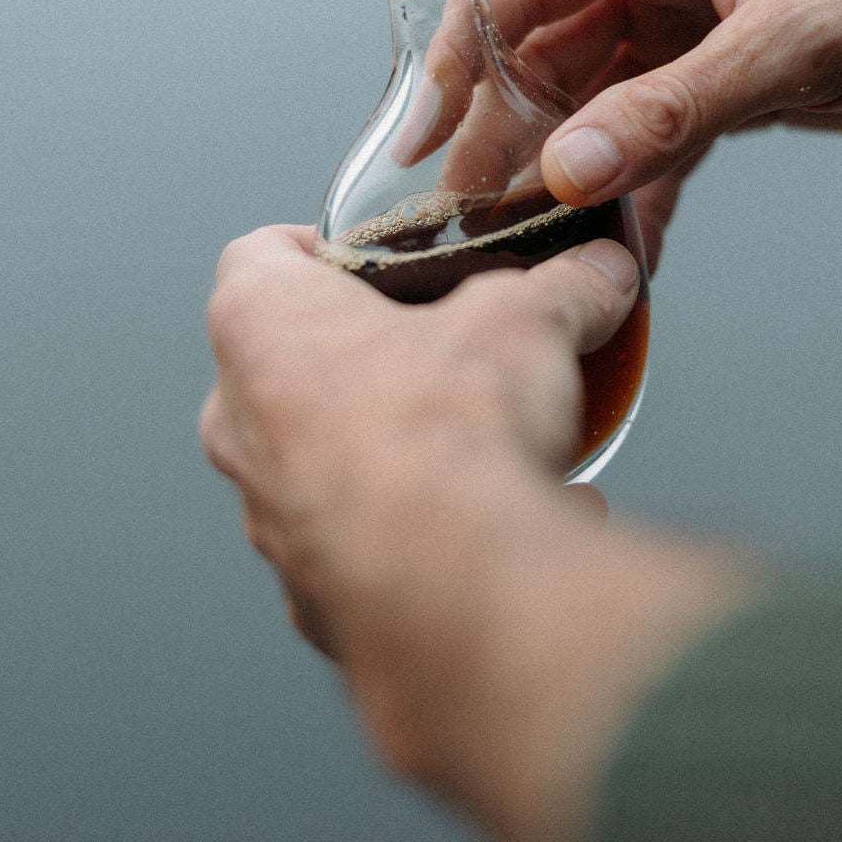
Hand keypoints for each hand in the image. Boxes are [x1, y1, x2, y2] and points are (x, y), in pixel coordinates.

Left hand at [200, 225, 760, 841]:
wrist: (457, 586)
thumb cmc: (449, 433)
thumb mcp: (527, 322)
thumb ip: (563, 288)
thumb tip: (599, 274)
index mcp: (264, 326)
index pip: (259, 254)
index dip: (317, 245)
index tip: (372, 256)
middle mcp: (242, 424)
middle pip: (294, 364)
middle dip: (372, 358)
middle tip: (442, 354)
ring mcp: (270, 518)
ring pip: (327, 464)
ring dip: (398, 453)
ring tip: (490, 454)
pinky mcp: (314, 595)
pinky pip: (370, 551)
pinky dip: (427, 539)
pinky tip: (504, 533)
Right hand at [481, 0, 841, 268]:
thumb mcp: (791, 43)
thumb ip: (676, 109)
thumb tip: (572, 166)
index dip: (465, 54)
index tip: (426, 127)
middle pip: (545, 48)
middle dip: (507, 129)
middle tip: (471, 205)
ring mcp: (680, 20)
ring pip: (588, 99)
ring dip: (566, 168)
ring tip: (535, 235)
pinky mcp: (706, 75)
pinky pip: (646, 135)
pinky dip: (633, 189)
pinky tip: (618, 240)